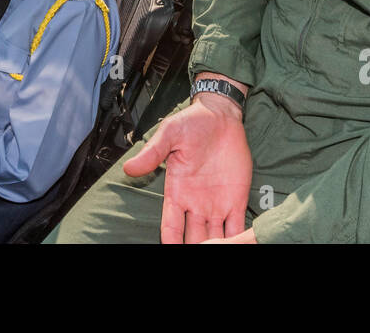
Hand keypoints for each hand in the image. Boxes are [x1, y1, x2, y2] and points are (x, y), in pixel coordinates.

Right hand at [123, 93, 252, 243]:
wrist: (220, 115)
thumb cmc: (192, 123)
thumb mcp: (169, 135)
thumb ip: (152, 154)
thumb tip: (128, 169)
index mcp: (177, 193)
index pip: (171, 227)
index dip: (171, 242)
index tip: (171, 249)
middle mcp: (196, 205)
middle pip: (194, 239)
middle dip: (195, 248)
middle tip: (199, 254)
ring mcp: (217, 204)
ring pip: (215, 238)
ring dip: (216, 246)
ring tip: (220, 250)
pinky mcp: (237, 199)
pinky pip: (237, 226)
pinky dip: (239, 238)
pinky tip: (240, 244)